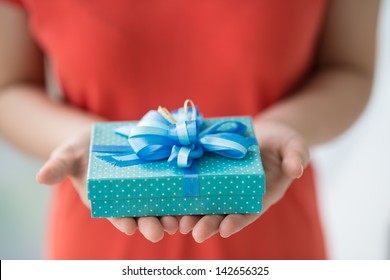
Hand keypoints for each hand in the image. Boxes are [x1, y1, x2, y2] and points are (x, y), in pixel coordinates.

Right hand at [36, 128, 178, 241]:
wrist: (102, 137)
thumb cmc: (81, 150)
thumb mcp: (68, 156)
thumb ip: (58, 166)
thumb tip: (40, 177)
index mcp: (107, 200)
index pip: (116, 215)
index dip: (122, 221)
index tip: (129, 227)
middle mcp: (129, 199)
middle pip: (142, 215)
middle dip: (151, 224)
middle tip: (160, 230)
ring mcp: (147, 188)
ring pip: (161, 206)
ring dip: (171, 215)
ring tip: (180, 221)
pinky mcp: (161, 174)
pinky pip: (173, 186)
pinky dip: (182, 193)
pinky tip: (192, 197)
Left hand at [179, 120, 309, 241]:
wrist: (266, 133)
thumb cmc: (283, 141)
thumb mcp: (294, 145)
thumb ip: (296, 156)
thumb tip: (296, 169)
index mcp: (263, 192)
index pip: (251, 210)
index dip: (239, 220)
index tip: (226, 229)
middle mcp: (243, 193)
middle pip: (226, 212)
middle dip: (210, 223)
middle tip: (195, 233)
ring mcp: (227, 184)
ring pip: (209, 203)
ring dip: (195, 214)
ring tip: (179, 224)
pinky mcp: (214, 172)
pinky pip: (200, 183)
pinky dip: (187, 193)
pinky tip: (172, 198)